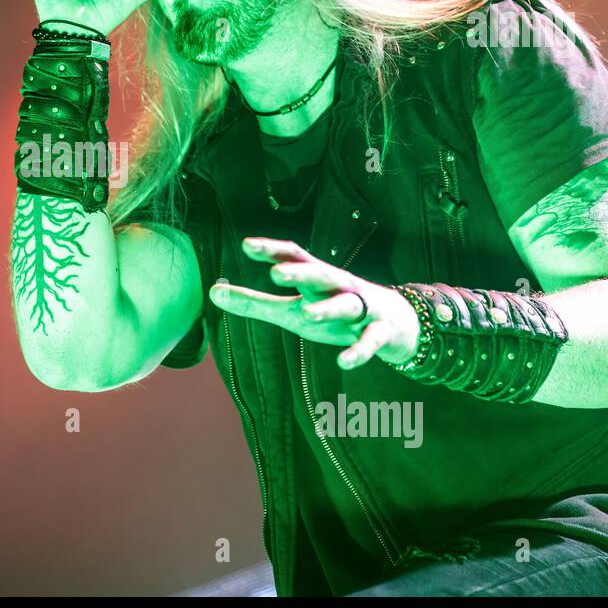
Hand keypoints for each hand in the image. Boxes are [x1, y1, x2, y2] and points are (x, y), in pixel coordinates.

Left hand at [209, 237, 419, 370]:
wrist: (395, 322)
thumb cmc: (330, 312)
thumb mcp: (290, 309)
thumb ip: (253, 302)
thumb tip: (212, 291)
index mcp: (316, 278)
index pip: (294, 257)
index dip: (272, 250)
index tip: (247, 245)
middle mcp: (339, 287)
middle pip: (322, 274)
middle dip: (301, 273)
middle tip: (276, 273)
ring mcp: (362, 309)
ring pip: (346, 305)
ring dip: (328, 308)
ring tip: (307, 313)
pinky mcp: (380, 332)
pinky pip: (370, 341)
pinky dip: (359, 351)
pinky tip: (344, 362)